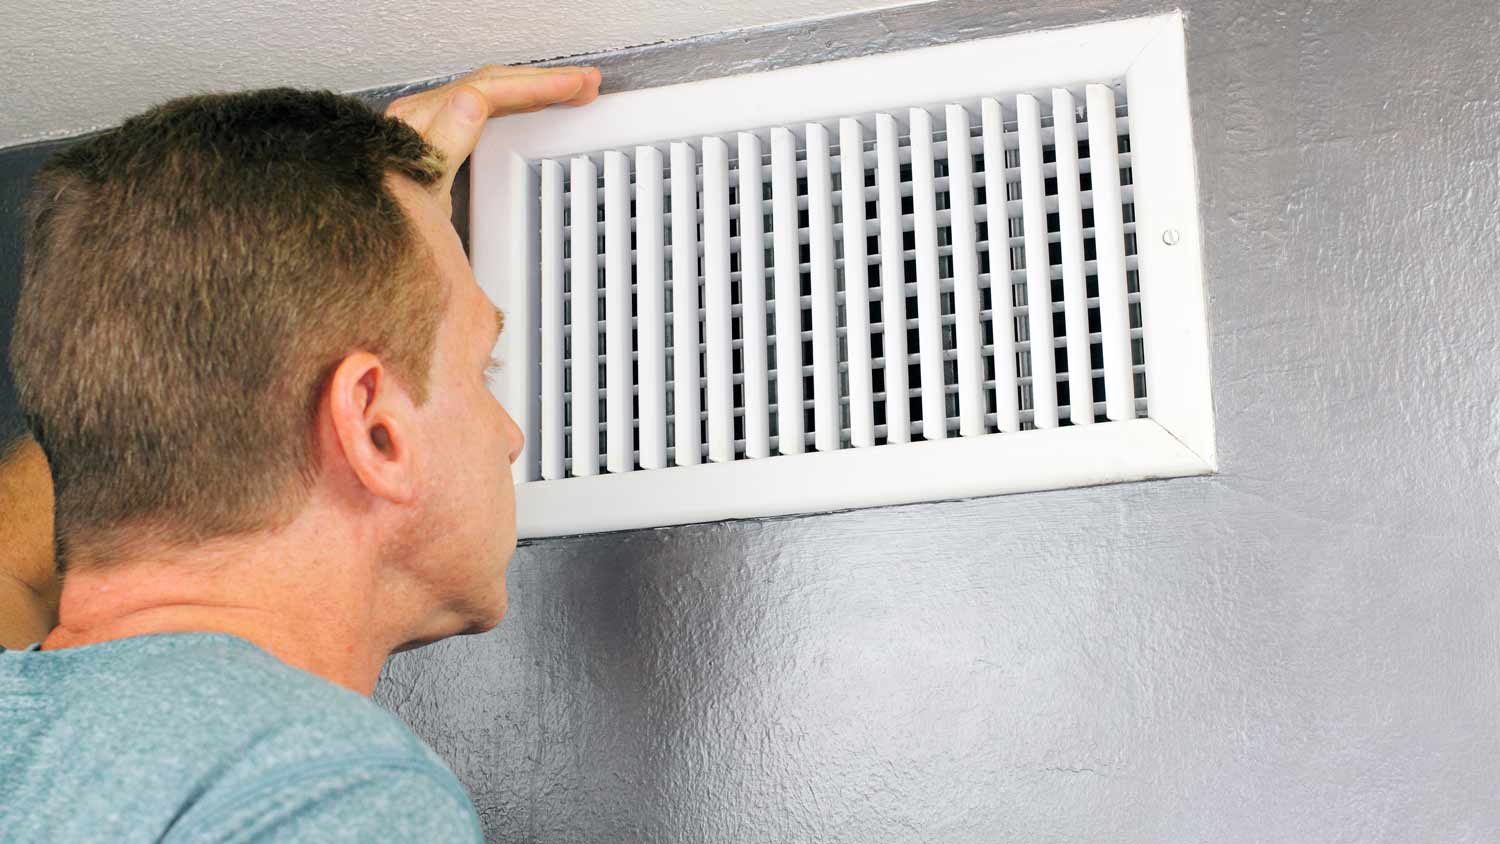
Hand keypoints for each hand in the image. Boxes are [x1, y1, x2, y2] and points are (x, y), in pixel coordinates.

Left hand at [386, 65, 601, 198]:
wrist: (370, 237)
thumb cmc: (391, 219)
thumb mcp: (421, 186)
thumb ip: (446, 141)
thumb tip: (473, 102)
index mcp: (422, 124)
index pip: (489, 90)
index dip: (534, 86)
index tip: (571, 87)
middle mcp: (425, 117)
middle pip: (493, 84)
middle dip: (544, 81)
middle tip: (585, 84)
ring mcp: (432, 125)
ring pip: (492, 91)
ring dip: (534, 88)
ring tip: (573, 89)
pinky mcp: (439, 137)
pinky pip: (485, 106)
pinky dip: (517, 103)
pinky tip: (535, 106)